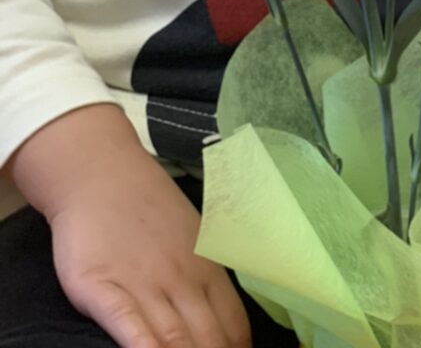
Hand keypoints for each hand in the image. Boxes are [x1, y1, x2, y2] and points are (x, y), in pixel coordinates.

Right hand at [49, 144, 250, 347]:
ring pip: (173, 340)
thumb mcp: (193, 238)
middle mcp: (180, 281)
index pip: (233, 326)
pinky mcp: (101, 289)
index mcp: (207, 270)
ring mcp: (141, 285)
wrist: (102, 175)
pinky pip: (128, 325)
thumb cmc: (148, 210)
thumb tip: (226, 322)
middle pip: (206, 340)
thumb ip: (206, 280)